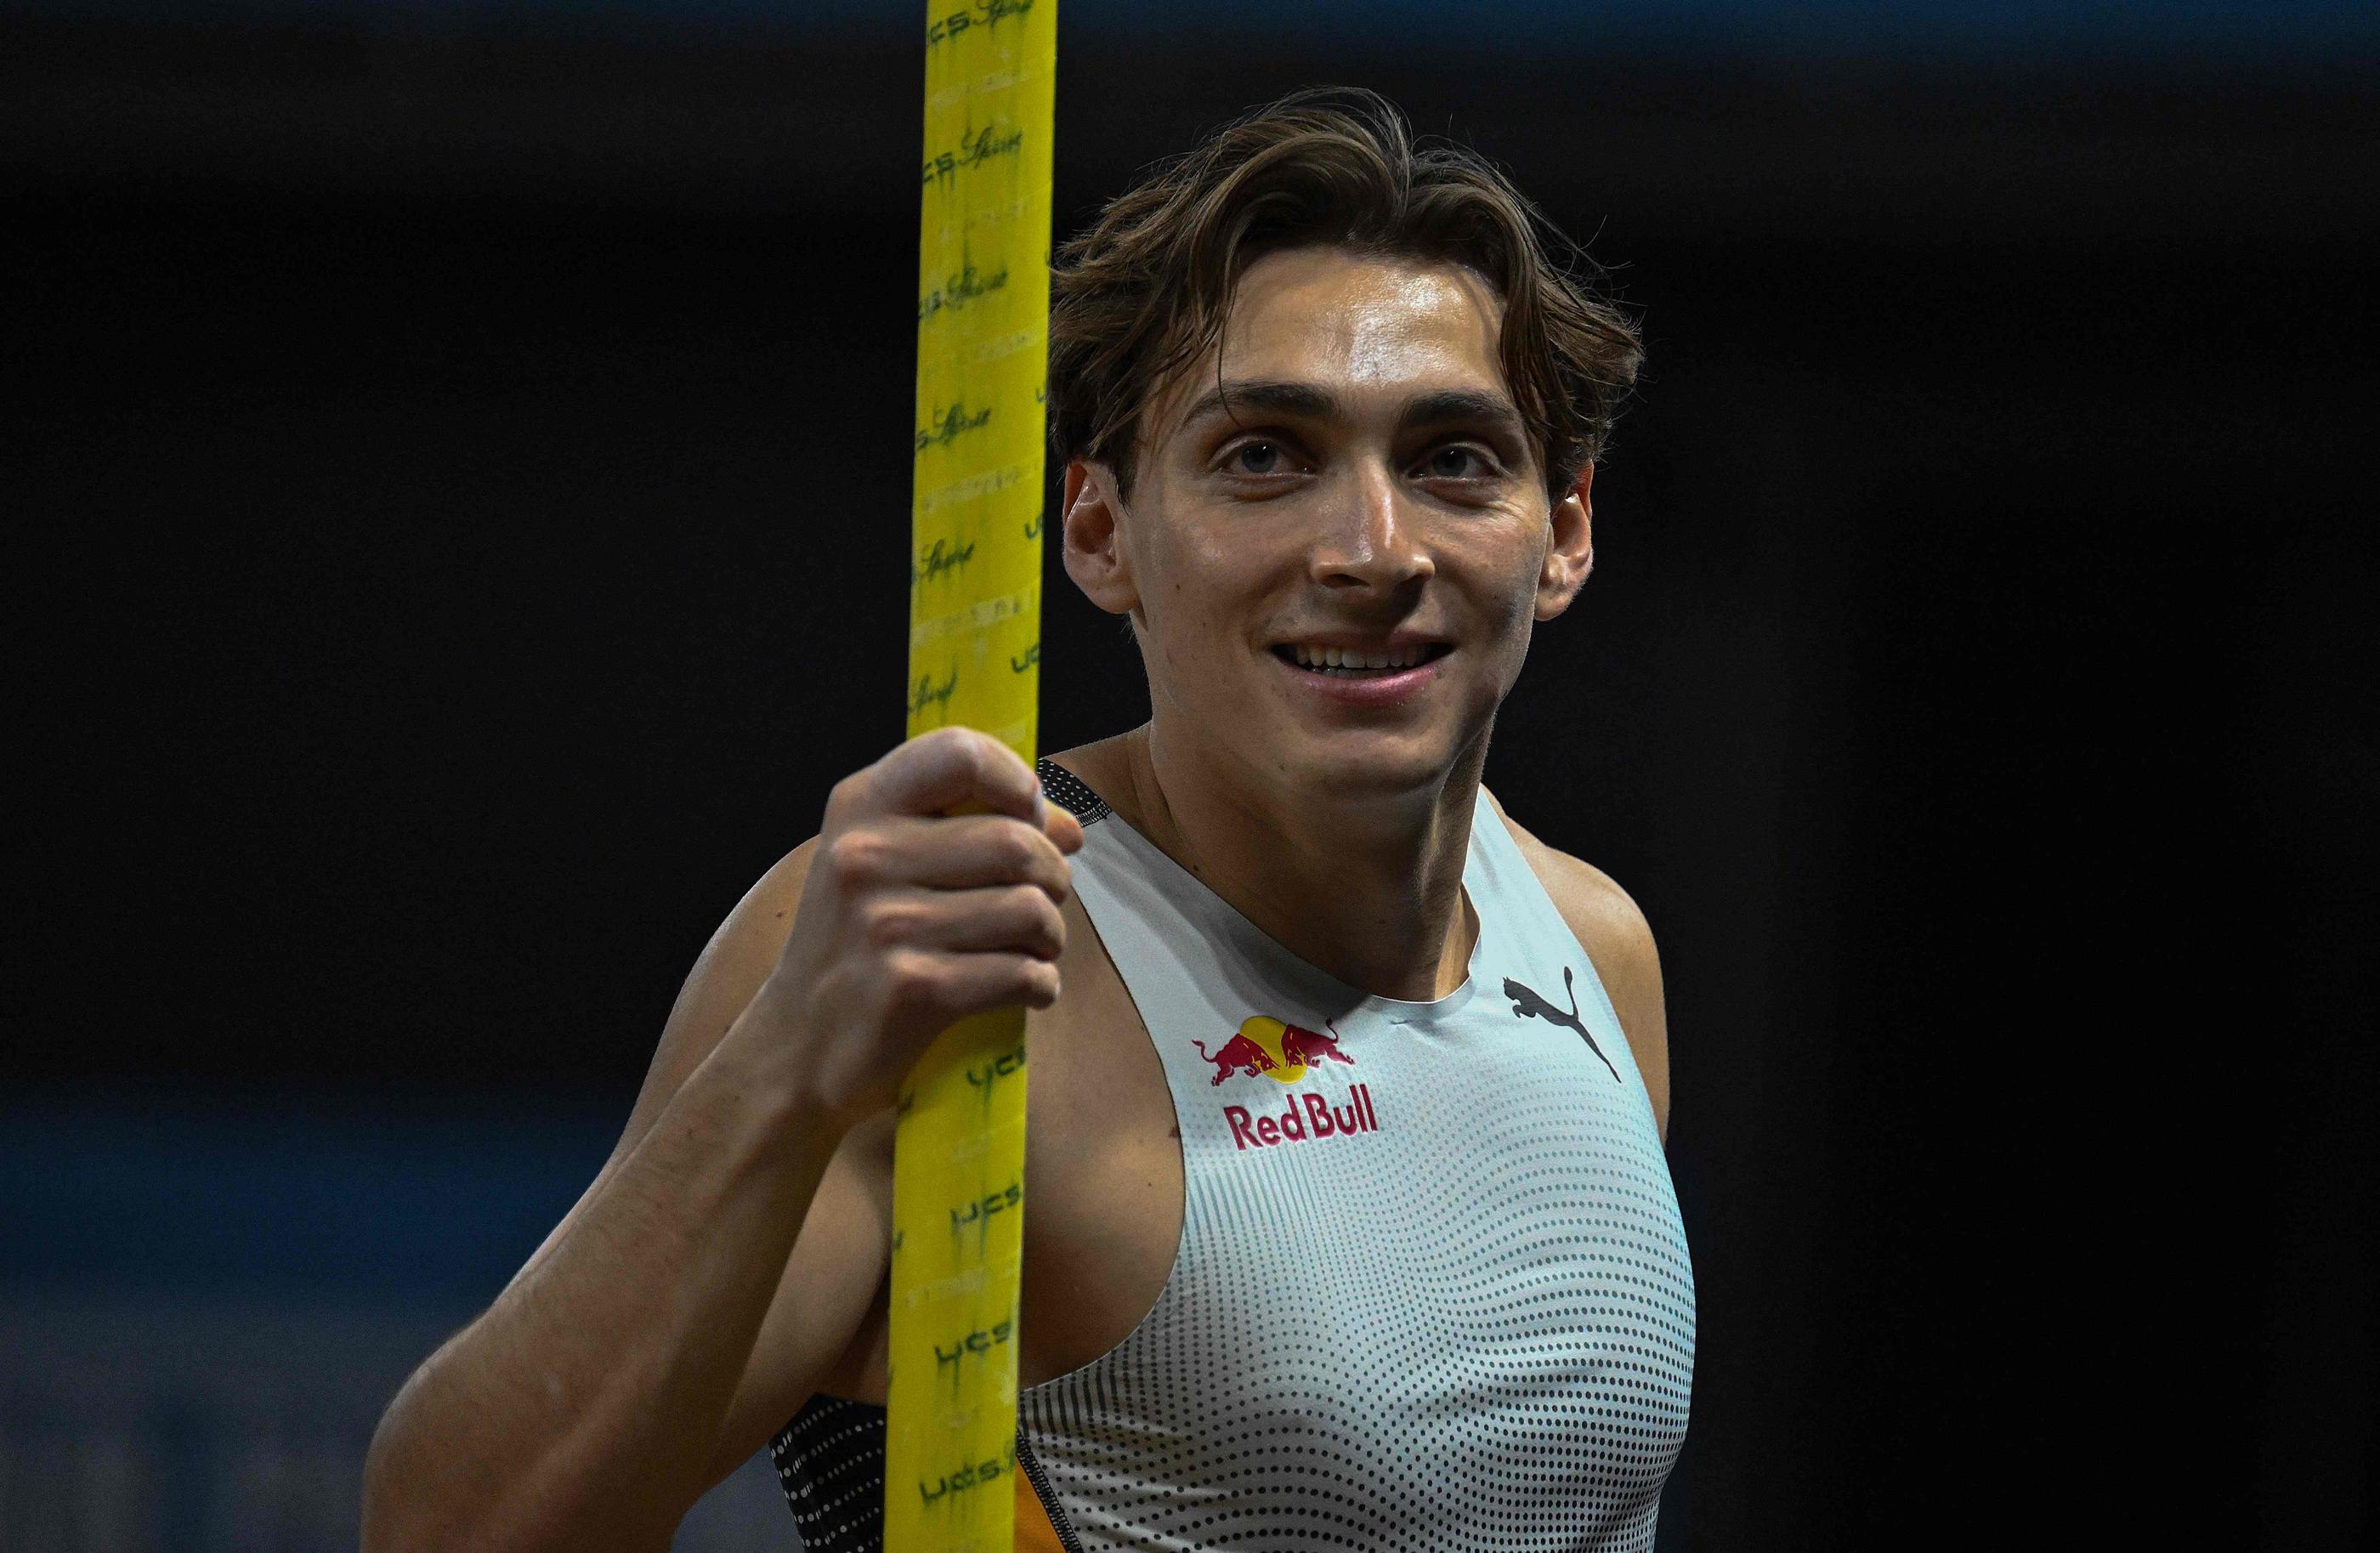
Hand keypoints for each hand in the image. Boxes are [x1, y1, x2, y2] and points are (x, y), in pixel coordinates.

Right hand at [756, 727, 1084, 1132]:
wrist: (795, 1049)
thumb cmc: (856, 947)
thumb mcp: (883, 867)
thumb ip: (970, 829)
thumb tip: (1069, 828)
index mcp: (859, 808)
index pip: (960, 753)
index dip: (1016, 783)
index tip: (1028, 819)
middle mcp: (865, 857)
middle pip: (1017, 841)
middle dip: (1053, 876)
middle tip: (1042, 903)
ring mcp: (886, 924)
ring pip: (1030, 908)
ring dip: (1051, 937)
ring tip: (1030, 949)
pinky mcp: (913, 989)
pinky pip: (1023, 973)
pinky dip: (1040, 985)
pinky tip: (1022, 990)